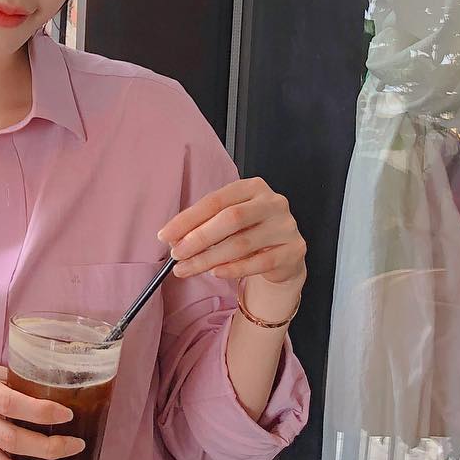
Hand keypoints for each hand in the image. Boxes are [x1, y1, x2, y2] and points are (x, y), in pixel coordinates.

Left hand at [158, 176, 307, 295]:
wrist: (283, 254)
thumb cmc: (250, 232)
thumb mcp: (228, 221)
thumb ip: (204, 224)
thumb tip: (172, 239)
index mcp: (252, 187)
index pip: (215, 201)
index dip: (188, 219)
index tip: (166, 235)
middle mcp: (272, 202)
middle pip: (230, 219)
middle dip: (198, 238)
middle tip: (176, 254)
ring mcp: (286, 226)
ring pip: (242, 243)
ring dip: (209, 258)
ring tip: (187, 268)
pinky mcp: (294, 250)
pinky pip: (260, 262)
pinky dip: (235, 269)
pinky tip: (216, 273)